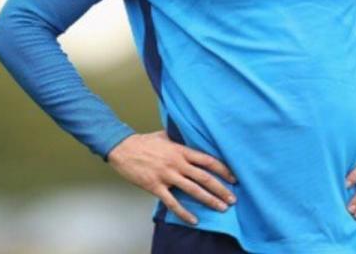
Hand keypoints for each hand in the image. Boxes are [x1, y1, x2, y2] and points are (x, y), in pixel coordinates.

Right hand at [107, 130, 236, 224]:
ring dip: (209, 200)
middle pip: (204, 178)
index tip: (233, 178)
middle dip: (220, 189)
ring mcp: (166, 176)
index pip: (207, 160)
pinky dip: (184, 212)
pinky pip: (173, 202)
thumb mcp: (164, 135)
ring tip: (221, 208)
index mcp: (180, 150)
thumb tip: (190, 135)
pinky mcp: (155, 186)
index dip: (223, 170)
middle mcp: (177, 163)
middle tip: (233, 199)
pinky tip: (194, 219)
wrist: (122, 148)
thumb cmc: (143, 142)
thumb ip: (179, 138)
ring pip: (192, 190)